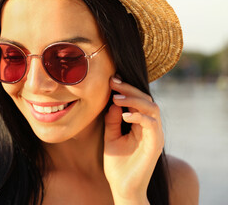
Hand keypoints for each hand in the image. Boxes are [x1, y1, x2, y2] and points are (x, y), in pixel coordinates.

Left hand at [103, 77, 163, 204]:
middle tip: (113, 81)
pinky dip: (139, 116)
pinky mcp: (155, 144)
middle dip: (129, 89)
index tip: (111, 80)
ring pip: (151, 107)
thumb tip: (113, 101)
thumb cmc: (117, 163)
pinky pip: (152, 124)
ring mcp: (154, 134)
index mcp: (140, 124)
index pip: (137, 100)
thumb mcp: (111, 136)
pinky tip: (124, 116)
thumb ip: (113, 119)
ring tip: (116, 98)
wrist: (123, 187)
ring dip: (133, 99)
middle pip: (145, 99)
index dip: (126, 89)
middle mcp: (150, 127)